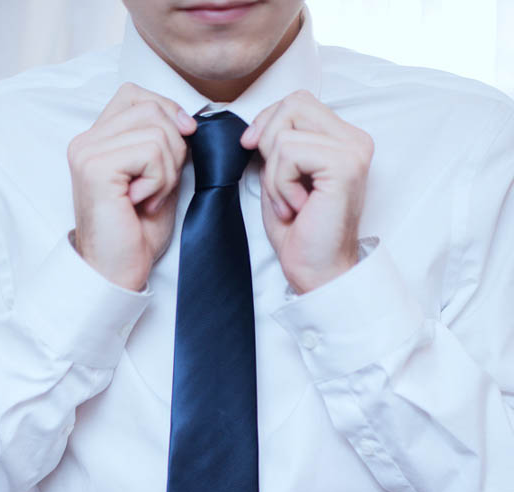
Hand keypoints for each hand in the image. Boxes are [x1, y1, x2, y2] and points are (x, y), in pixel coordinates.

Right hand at [67, 83, 195, 290]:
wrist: (117, 271)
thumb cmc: (136, 233)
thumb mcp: (157, 178)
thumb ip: (164, 146)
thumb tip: (186, 120)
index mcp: (97, 139)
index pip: (135, 94)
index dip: (167, 111)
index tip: (183, 141)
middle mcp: (85, 141)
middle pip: (151, 108)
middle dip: (174, 147)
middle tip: (161, 185)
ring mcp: (87, 152)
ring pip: (155, 130)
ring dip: (168, 169)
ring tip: (151, 197)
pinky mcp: (96, 168)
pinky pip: (150, 152)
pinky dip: (160, 180)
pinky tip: (143, 202)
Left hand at [241, 90, 373, 293]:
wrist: (317, 271)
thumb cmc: (300, 232)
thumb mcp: (281, 177)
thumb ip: (276, 145)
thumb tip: (256, 127)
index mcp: (343, 139)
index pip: (297, 101)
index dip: (268, 122)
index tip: (253, 151)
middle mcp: (355, 140)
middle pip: (293, 103)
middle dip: (268, 143)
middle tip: (278, 185)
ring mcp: (353, 151)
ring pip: (285, 133)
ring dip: (274, 175)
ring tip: (290, 203)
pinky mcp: (345, 165)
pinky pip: (289, 153)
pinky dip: (281, 184)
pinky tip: (297, 207)